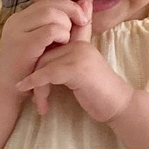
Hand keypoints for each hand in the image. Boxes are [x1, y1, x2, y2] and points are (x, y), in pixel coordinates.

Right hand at [0, 0, 92, 91]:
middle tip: (83, 22)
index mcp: (20, 19)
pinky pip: (50, 30)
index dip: (67, 5)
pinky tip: (63, 44)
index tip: (81, 17)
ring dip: (66, 25)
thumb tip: (85, 0)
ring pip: (51, 14)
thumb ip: (65, 23)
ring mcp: (17, 31)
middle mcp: (16, 21)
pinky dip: (61, 35)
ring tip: (67, 39)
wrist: (9, 93)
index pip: (48, 2)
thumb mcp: (47, 44)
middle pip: (50, 4)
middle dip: (71, 11)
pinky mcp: (23, 44)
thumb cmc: (29, 71)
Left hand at [17, 39, 135, 121]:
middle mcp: (78, 44)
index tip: (30, 85)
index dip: (36, 68)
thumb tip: (39, 71)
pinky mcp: (77, 69)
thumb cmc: (96, 93)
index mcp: (78, 43)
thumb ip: (61, 67)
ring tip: (41, 105)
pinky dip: (37, 85)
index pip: (48, 48)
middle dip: (34, 80)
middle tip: (35, 100)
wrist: (118, 104)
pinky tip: (35, 99)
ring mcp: (79, 55)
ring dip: (37, 89)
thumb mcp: (76, 75)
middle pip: (42, 57)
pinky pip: (49, 74)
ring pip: (43, 66)